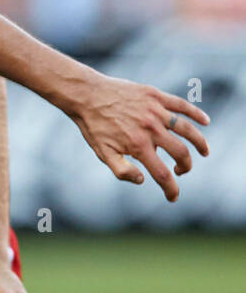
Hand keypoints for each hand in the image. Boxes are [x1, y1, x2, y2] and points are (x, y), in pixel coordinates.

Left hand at [69, 75, 208, 200]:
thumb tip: (143, 180)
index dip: (171, 189)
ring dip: (199, 143)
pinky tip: (205, 122)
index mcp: (138, 145)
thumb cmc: (93, 126)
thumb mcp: (102, 152)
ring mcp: (155, 111)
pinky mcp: (155, 96)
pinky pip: (182, 105)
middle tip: (181, 171)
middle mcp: (150, 129)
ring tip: (204, 152)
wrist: (86, 95)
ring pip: (187, 129)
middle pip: (180, 152)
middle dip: (186, 166)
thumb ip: (121, 170)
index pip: (162, 174)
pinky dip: (196, 113)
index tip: (173, 197)